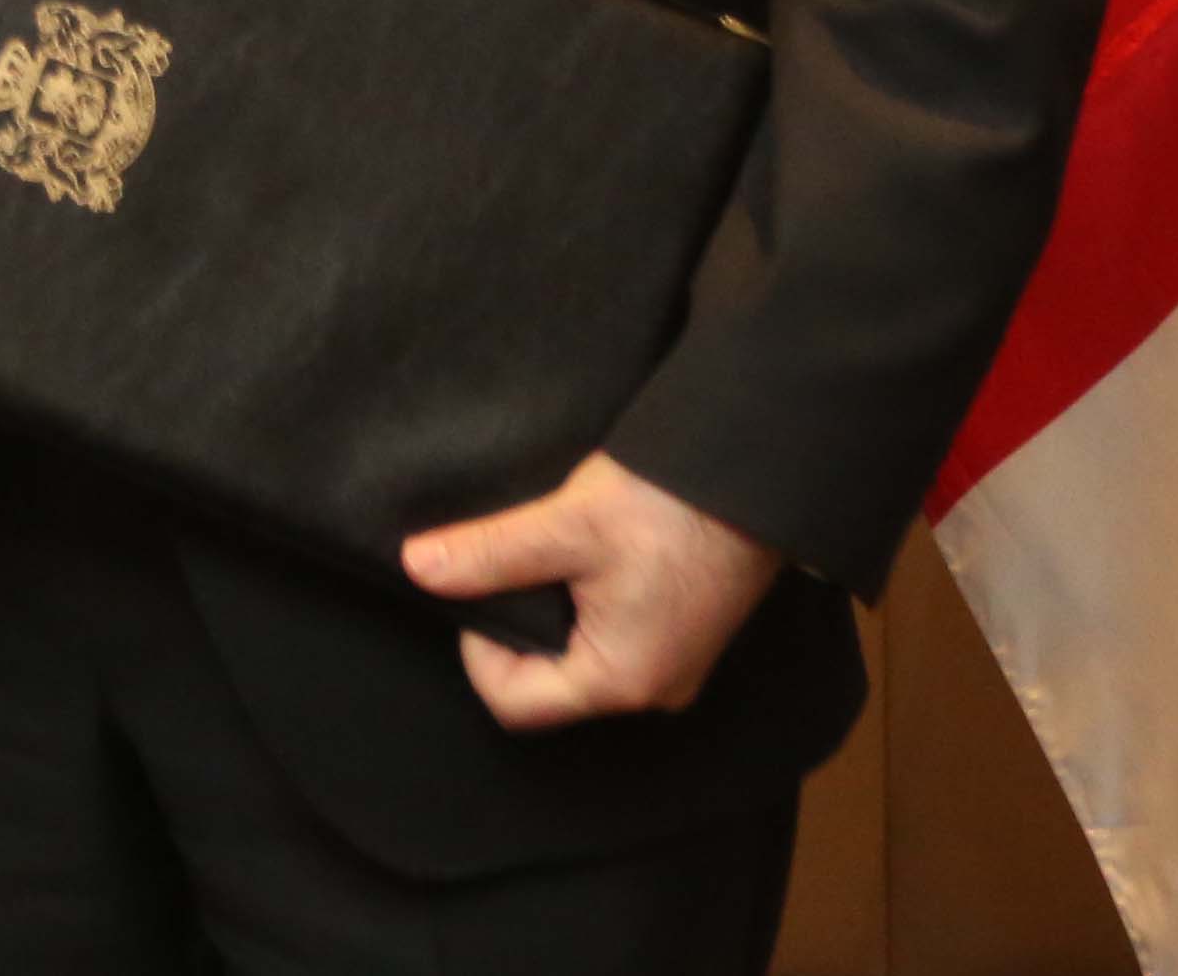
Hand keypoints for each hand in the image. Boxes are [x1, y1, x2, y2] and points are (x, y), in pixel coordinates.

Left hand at [401, 452, 783, 728]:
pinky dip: (586, 608)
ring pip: (581, 661)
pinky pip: (616, 641)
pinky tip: (585, 557)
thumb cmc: (672, 504)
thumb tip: (418, 568)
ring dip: (552, 615)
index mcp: (620, 679)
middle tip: (512, 566)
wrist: (760, 474)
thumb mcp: (567, 525)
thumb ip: (489, 553)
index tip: (482, 585)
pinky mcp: (686, 634)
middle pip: (548, 687)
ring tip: (549, 557)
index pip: (515, 704)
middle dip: (516, 631)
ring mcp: (676, 665)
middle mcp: (653, 690)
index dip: (479, 651)